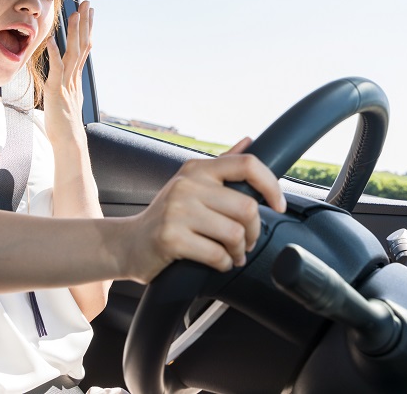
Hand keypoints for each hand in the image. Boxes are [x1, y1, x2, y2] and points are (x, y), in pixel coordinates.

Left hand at [43, 0, 92, 145]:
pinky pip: (56, 68)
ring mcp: (67, 83)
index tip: (89, 14)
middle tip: (88, 4)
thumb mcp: (66, 102)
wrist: (69, 142)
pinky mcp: (57, 91)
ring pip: (73, 53)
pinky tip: (51, 39)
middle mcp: (74, 78)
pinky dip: (53, 53)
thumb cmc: (64, 127)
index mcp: (76, 79)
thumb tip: (66, 83)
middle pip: (83, 45)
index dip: (87, 31)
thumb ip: (66, 89)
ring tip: (75, 14)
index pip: (84, 49)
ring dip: (74, 32)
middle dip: (85, 24)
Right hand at [124, 140, 286, 282]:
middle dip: (254, 232)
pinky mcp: (171, 238)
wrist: (129, 243)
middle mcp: (187, 185)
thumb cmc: (167, 215)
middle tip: (247, 242)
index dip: (271, 185)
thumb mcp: (191, 183)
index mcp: (197, 168)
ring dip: (239, 252)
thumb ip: (222, 163)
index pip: (246, 164)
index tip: (278, 204)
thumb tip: (249, 141)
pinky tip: (218, 263)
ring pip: (234, 233)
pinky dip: (224, 264)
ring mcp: (177, 211)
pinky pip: (217, 255)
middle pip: (246, 207)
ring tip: (232, 254)